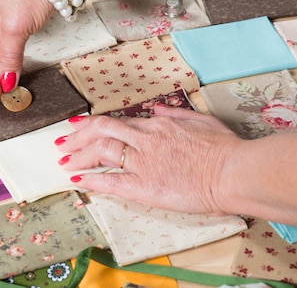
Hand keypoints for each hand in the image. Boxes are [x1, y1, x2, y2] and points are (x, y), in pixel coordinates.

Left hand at [56, 104, 242, 214]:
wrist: (235, 171)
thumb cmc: (225, 148)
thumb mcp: (200, 120)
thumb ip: (174, 113)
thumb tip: (154, 109)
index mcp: (157, 125)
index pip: (116, 121)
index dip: (91, 124)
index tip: (76, 126)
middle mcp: (145, 139)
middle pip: (101, 131)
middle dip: (76, 137)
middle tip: (61, 144)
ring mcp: (144, 162)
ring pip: (102, 151)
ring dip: (79, 155)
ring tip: (64, 162)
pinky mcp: (147, 187)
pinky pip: (113, 181)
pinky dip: (92, 180)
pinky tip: (78, 180)